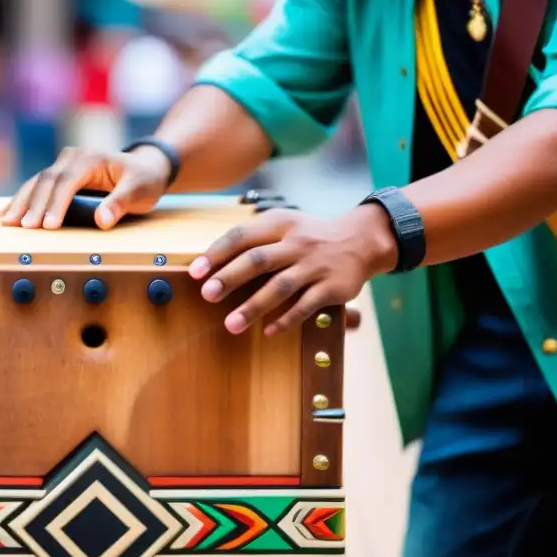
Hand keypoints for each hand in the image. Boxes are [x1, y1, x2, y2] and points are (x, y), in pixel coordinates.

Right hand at [0, 146, 171, 229]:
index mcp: (91, 159)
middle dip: (33, 204)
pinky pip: (38, 185)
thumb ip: (121, 204)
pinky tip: (6, 212)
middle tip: (24, 228)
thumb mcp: (140, 192)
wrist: (146, 167)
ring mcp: (64, 164)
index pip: (67, 181)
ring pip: (37, 181)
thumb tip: (102, 219)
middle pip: (47, 180)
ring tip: (6, 221)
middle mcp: (74, 157)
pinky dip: (23, 199)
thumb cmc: (144, 180)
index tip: (49, 226)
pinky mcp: (60, 174)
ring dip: (21, 201)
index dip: (56, 204)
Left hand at [188, 205, 396, 335]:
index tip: (195, 271)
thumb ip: (254, 240)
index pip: (242, 236)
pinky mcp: (332, 287)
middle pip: (258, 260)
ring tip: (231, 325)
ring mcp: (315, 265)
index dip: (217, 253)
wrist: (361, 240)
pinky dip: (286, 320)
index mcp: (280, 224)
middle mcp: (297, 242)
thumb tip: (212, 262)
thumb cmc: (310, 237)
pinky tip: (267, 332)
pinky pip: (305, 306)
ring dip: (253, 306)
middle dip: (229, 278)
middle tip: (207, 295)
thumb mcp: (284, 226)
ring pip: (280, 286)